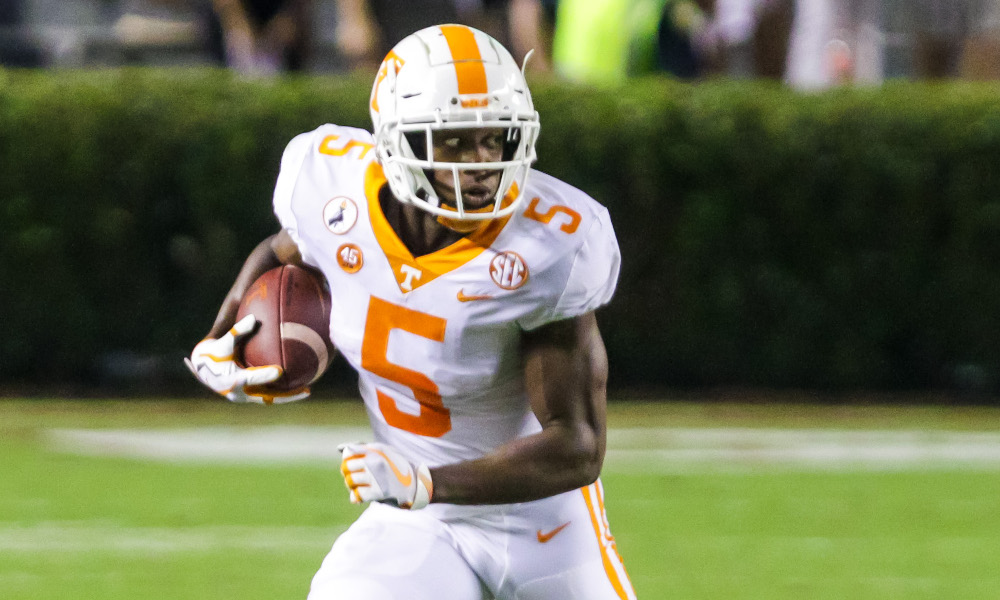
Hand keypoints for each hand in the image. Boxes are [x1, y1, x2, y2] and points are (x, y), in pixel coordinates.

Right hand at [184, 314, 307, 403]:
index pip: (250, 378)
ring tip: (307, 390)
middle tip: (305, 390)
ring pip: (270, 399)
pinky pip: (268, 395)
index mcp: (230, 380)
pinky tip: (299, 383)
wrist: (203, 369)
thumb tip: (253, 318)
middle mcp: (238, 393)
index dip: (264, 375)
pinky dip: (282, 391)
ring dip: (287, 396)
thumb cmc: (214, 352)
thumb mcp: (223, 342)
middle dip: (286, 396)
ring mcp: (245, 397)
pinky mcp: (249, 396)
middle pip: (266, 397)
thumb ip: (237, 331)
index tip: (280, 370)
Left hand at [339, 442, 432, 509]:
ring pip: (350, 481)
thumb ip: (363, 448)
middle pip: (346, 467)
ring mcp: (377, 476)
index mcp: (376, 450)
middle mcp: (376, 461)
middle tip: (355, 479)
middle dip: (347, 474)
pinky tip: (362, 497)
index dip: (347, 461)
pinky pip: (357, 495)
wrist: (418, 484)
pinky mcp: (380, 492)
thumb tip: (339, 448)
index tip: (354, 466)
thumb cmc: (398, 467)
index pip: (348, 452)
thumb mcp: (384, 451)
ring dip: (352, 486)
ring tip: (359, 488)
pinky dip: (357, 497)